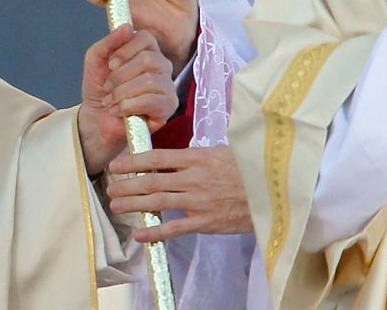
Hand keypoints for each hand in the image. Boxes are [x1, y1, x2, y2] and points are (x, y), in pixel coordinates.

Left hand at [79, 25, 178, 174]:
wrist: (98, 118)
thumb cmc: (100, 87)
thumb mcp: (96, 59)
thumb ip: (109, 42)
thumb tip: (126, 27)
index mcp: (146, 50)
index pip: (145, 38)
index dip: (126, 50)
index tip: (110, 64)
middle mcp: (161, 65)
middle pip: (148, 60)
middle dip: (120, 76)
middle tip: (108, 87)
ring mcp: (167, 85)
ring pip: (150, 81)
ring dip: (122, 92)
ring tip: (111, 101)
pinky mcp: (168, 106)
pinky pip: (153, 100)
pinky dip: (129, 106)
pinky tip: (119, 111)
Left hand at [104, 145, 251, 241]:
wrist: (276, 190)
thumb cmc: (251, 168)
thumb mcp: (224, 151)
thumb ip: (198, 156)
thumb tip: (176, 160)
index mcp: (198, 157)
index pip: (157, 158)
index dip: (133, 161)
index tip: (117, 165)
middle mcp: (194, 178)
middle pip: (151, 181)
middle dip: (127, 184)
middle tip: (110, 187)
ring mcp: (199, 201)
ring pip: (158, 202)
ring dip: (133, 204)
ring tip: (116, 205)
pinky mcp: (206, 222)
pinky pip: (175, 229)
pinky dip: (155, 233)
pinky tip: (140, 234)